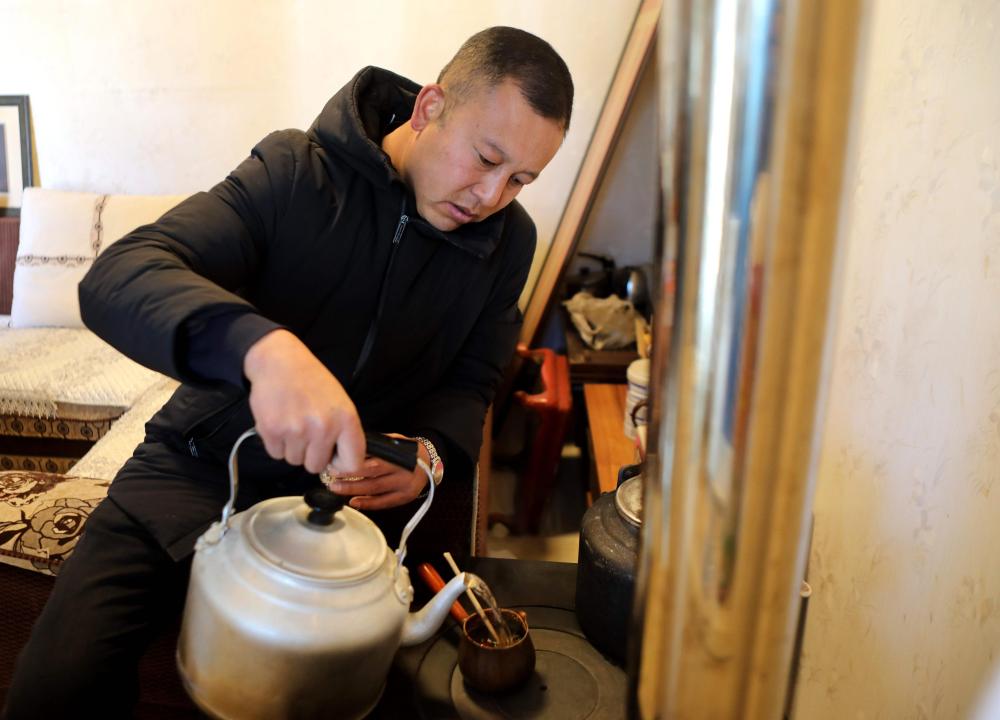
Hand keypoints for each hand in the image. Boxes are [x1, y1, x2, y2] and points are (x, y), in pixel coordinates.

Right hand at [243, 329, 364, 473]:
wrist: (280, 362)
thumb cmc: (312, 382)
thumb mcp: (341, 403)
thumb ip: (344, 434)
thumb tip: (337, 467)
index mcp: (346, 420)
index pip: (352, 464)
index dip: (341, 465)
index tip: (333, 459)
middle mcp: (323, 428)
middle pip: (316, 467)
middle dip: (310, 454)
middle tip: (307, 432)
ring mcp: (296, 431)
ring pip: (294, 461)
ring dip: (292, 447)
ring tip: (293, 421)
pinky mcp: (272, 431)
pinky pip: (276, 454)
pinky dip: (276, 443)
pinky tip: (280, 421)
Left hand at [324, 433, 430, 510]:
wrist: (431, 463)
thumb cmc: (410, 450)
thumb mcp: (397, 441)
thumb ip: (379, 444)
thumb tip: (354, 445)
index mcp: (400, 457)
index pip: (374, 463)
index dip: (354, 466)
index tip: (337, 465)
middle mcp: (402, 473)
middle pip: (372, 479)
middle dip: (349, 480)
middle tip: (331, 479)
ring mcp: (404, 487)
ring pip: (375, 491)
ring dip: (354, 491)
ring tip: (337, 489)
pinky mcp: (404, 498)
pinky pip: (384, 503)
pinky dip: (368, 504)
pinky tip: (353, 502)